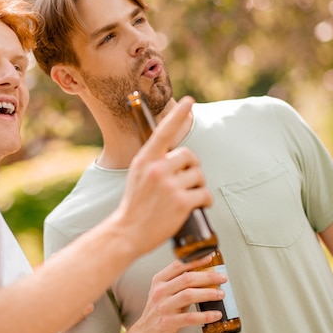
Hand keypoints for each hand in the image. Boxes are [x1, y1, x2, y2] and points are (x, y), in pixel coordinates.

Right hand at [118, 96, 212, 254]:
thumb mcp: (137, 175)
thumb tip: (174, 155)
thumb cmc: (135, 204)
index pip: (164, 131)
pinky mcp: (181, 202)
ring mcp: (169, 185)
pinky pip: (204, 194)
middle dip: (192, 168)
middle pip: (189, 156)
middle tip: (187, 181)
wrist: (128, 231)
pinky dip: (205, 201)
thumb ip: (153, 162)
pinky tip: (197, 206)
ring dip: (198, 186)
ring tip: (187, 197)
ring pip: (199, 176)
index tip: (189, 100)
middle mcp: (157, 169)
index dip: (177, 115)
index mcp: (145, 160)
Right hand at [121, 254, 226, 332]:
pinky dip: (205, 315)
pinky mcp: (167, 322)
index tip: (209, 257)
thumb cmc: (159, 311)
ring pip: (188, 295)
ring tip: (220, 294)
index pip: (178, 265)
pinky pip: (189, 317)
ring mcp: (163, 307)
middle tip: (222, 278)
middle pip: (186, 279)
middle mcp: (160, 291)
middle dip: (207, 276)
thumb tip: (205, 276)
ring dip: (208, 293)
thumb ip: (180, 284)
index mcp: (159, 280)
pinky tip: (215, 314)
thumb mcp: (165, 293)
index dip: (195, 260)